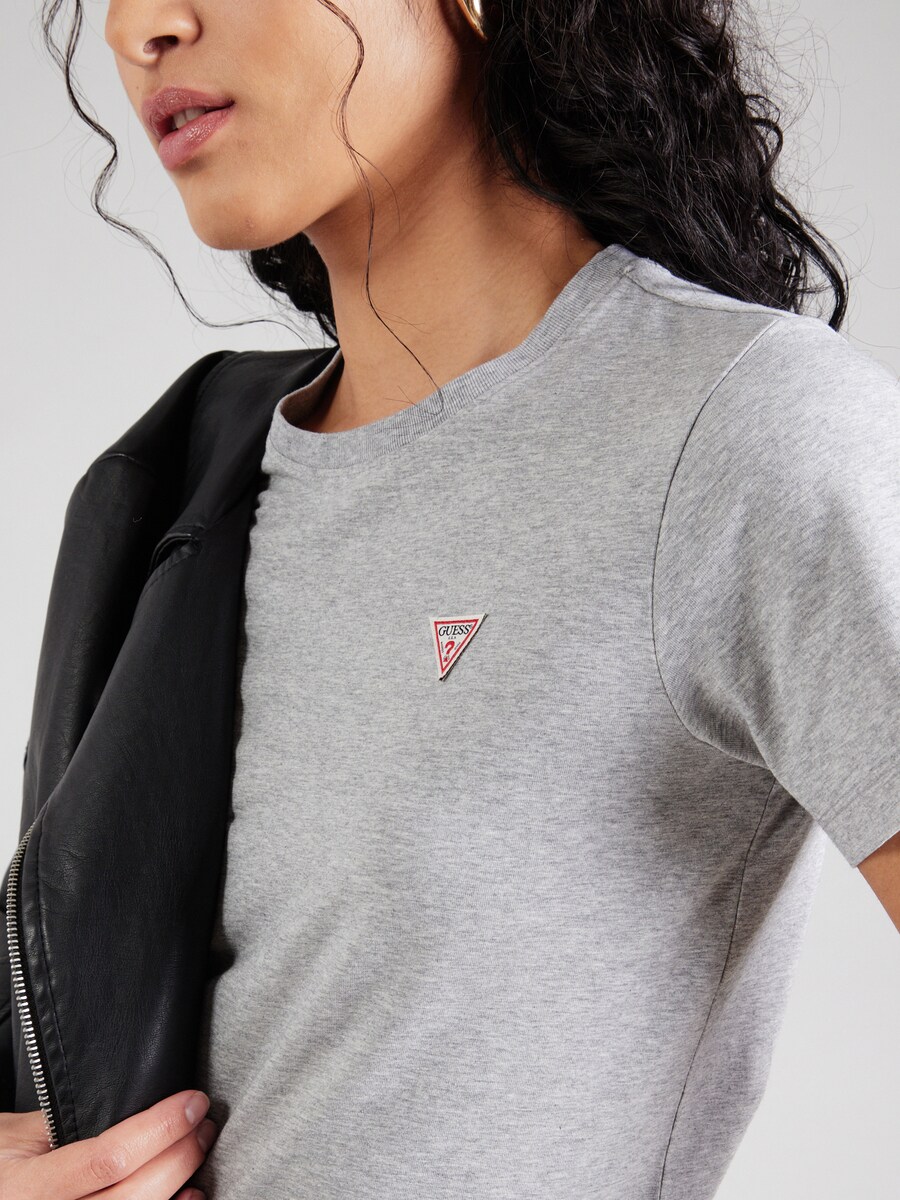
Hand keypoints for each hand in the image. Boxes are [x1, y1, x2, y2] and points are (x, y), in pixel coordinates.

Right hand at [0, 1088, 217, 1199]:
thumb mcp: (21, 1133)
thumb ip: (75, 1122)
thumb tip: (143, 1105)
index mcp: (27, 1189)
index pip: (109, 1158)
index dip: (160, 1129)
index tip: (193, 1102)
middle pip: (132, 1197)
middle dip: (179, 1156)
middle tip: (203, 1124)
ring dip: (178, 1191)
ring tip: (198, 1156)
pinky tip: (187, 1197)